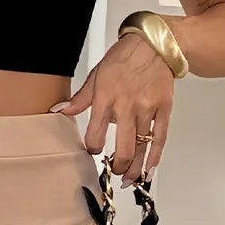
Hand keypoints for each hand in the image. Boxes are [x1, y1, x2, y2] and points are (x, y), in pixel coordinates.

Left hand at [51, 31, 175, 180]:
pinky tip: (149, 170)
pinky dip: (154, 158)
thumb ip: (80, 99)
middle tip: (113, 171)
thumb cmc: (124, 58)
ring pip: (141, 148)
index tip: (94, 151)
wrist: (154, 44)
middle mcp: (127, 107)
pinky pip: (160, 139)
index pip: (95, 136)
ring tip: (129, 179)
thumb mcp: (96, 76)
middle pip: (123, 148)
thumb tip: (60, 111)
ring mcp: (147, 110)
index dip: (93, 149)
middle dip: (117, 167)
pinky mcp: (163, 110)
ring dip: (135, 168)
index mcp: (106, 99)